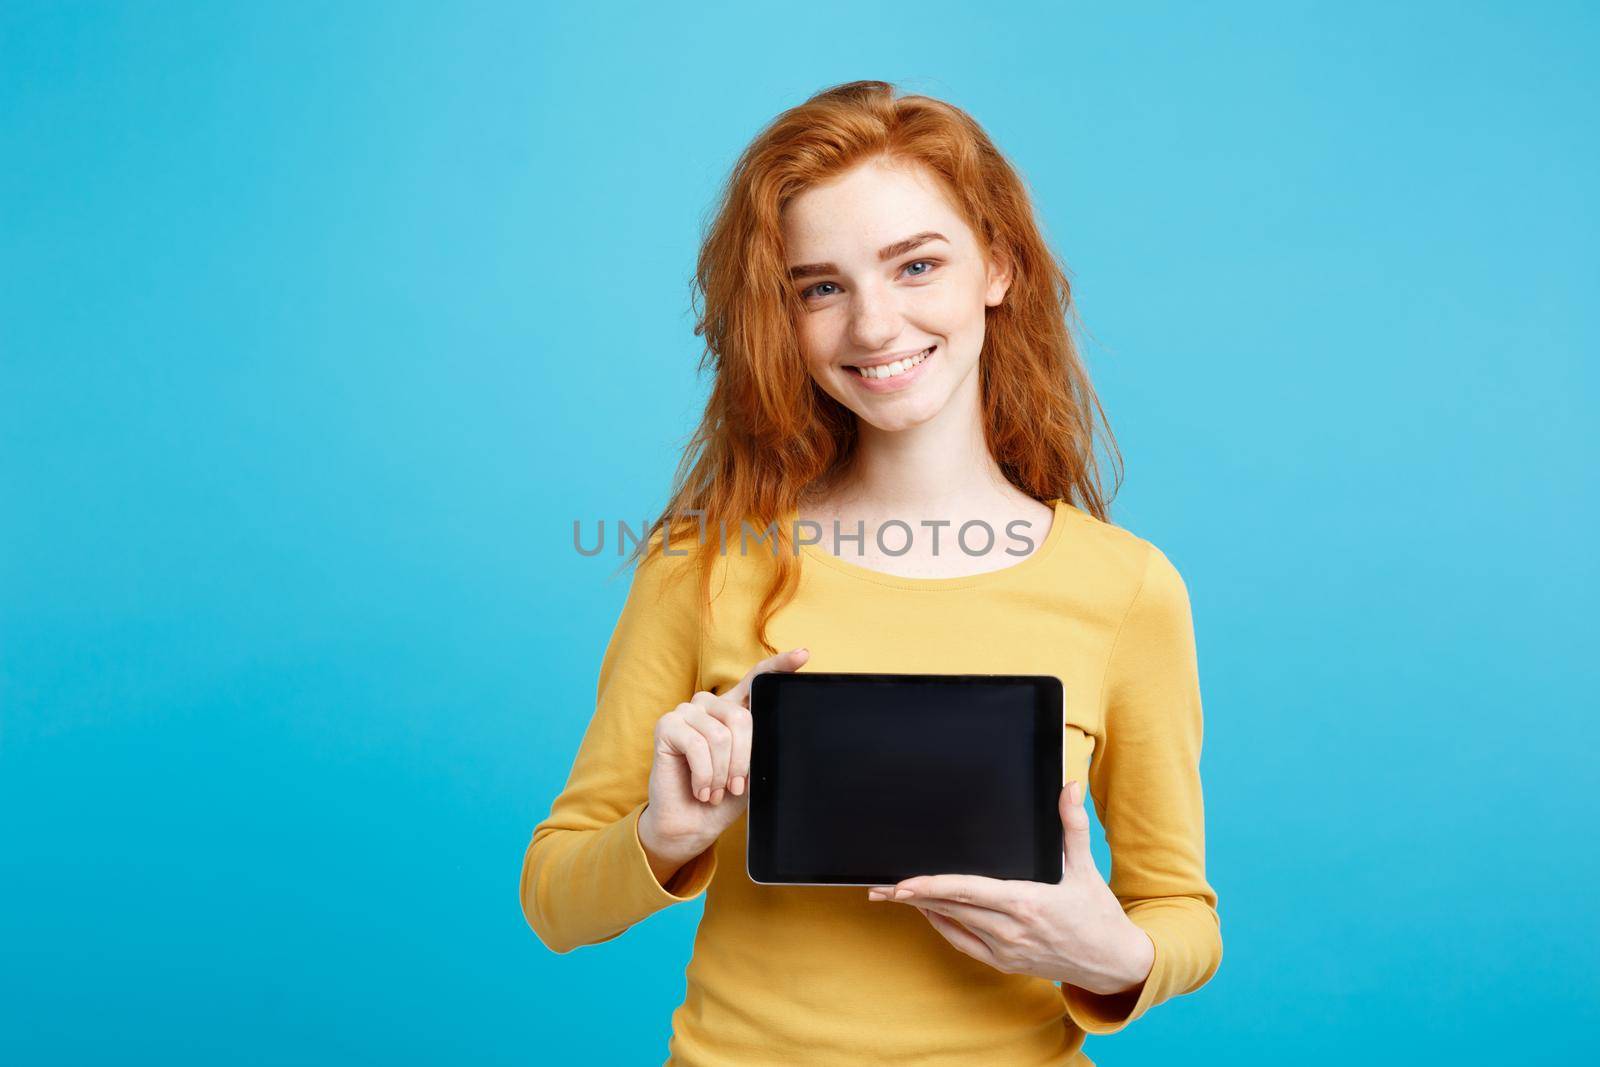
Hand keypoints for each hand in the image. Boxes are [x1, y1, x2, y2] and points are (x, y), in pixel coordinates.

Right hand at [637, 646, 810, 866]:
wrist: (691, 824)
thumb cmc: (723, 798)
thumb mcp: (752, 771)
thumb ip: (763, 748)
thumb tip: (784, 737)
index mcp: (733, 710)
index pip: (757, 679)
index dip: (780, 665)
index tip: (804, 655)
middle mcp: (710, 704)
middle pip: (742, 719)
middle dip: (743, 760)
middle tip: (736, 787)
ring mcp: (687, 712)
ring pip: (720, 736)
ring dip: (721, 773)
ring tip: (714, 790)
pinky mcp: (667, 725)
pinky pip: (697, 745)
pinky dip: (704, 774)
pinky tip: (700, 789)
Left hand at [867, 780, 1154, 995]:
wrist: (1112, 964)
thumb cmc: (1098, 913)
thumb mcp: (1086, 867)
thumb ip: (1072, 825)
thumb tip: (1069, 786)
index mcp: (1027, 903)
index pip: (968, 891)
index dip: (931, 887)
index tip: (903, 883)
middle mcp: (1011, 930)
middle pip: (951, 908)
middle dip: (912, 897)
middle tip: (878, 887)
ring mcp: (1006, 950)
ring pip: (953, 926)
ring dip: (921, 910)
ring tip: (892, 897)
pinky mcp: (1005, 963)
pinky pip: (964, 944)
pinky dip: (942, 927)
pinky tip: (927, 913)